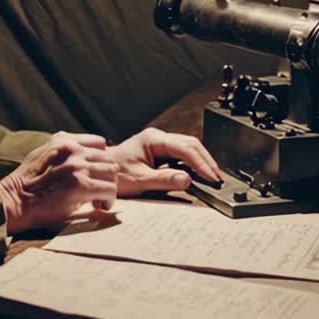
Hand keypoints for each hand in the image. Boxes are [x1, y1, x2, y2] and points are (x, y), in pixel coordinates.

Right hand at [0, 132, 117, 233]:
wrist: (14, 201)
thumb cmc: (26, 184)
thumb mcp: (41, 155)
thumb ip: (62, 152)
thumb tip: (83, 160)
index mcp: (63, 140)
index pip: (99, 143)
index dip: (99, 161)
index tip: (94, 175)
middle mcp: (72, 149)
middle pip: (108, 159)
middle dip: (105, 176)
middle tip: (98, 192)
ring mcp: (77, 166)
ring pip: (112, 173)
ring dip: (108, 188)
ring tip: (98, 200)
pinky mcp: (81, 185)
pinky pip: (110, 189)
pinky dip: (108, 200)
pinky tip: (99, 207)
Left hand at [105, 127, 219, 196]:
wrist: (101, 173)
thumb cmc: (115, 174)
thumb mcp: (139, 180)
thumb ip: (164, 180)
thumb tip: (187, 179)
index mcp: (153, 139)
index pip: (184, 149)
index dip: (201, 163)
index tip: (211, 177)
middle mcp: (158, 138)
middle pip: (190, 145)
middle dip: (205, 161)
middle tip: (217, 178)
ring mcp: (160, 144)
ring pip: (188, 149)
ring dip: (201, 162)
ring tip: (212, 177)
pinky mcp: (160, 153)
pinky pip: (181, 156)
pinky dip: (192, 165)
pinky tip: (199, 175)